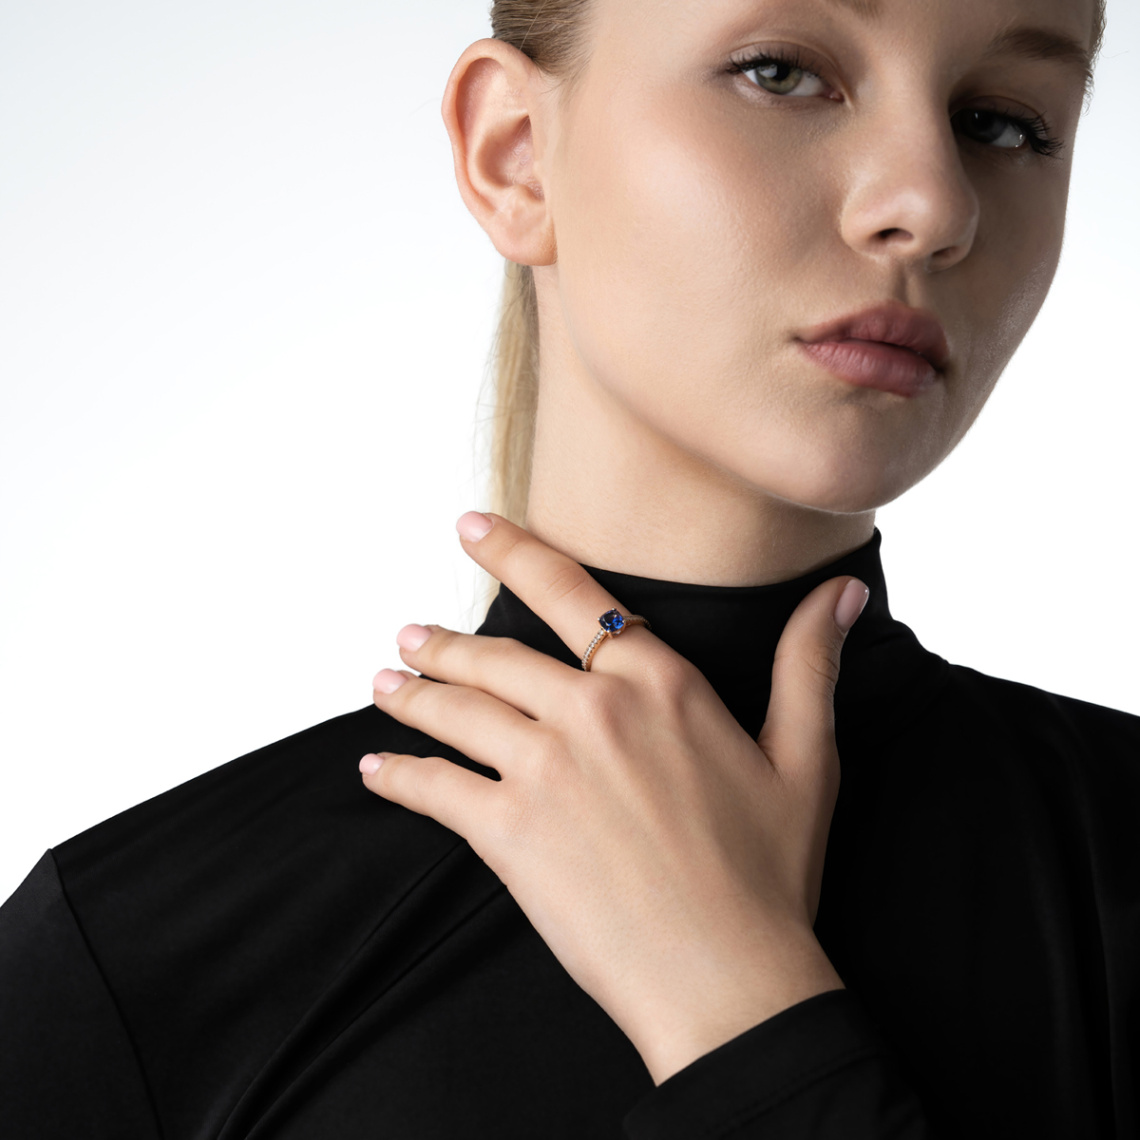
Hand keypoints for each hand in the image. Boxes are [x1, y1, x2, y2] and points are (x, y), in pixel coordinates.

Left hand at [360, 512, 868, 1084]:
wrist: (729, 978)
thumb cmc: (771, 872)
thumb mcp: (807, 756)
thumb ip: (809, 662)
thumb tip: (842, 591)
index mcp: (659, 682)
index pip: (572, 594)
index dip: (513, 552)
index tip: (469, 526)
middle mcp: (593, 710)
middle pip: (497, 656)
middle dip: (443, 642)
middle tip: (408, 635)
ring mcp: (545, 769)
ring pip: (458, 710)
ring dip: (411, 694)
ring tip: (383, 682)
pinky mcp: (510, 833)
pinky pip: (435, 789)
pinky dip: (398, 774)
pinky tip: (375, 768)